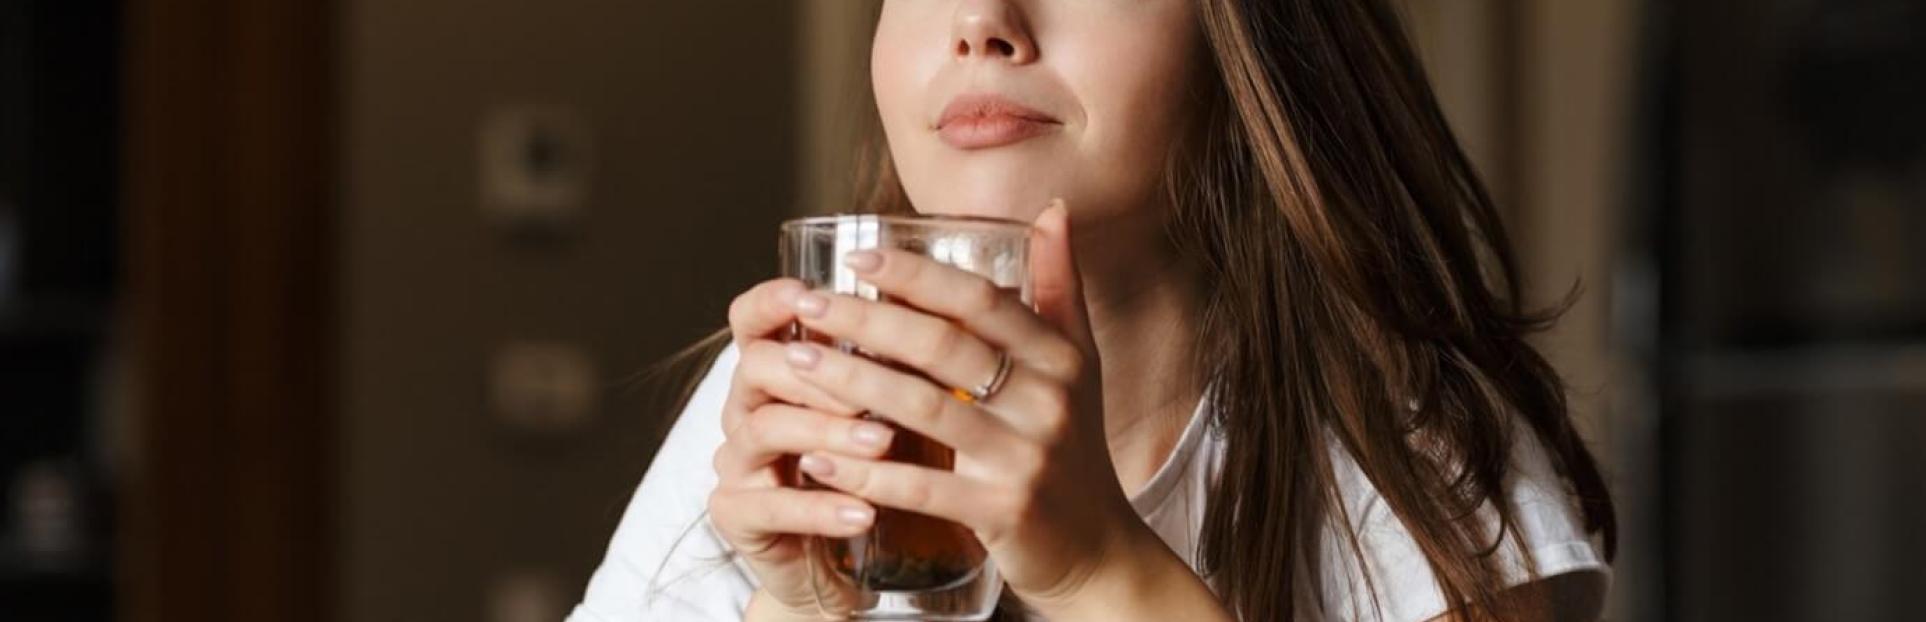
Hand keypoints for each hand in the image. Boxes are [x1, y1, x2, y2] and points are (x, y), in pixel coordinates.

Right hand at [704, 277, 891, 617]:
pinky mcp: (736, 516)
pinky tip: (866, 512)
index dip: (772, 302)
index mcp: (774, 371)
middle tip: (883, 380)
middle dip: (823, 370)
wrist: (846, 561)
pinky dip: (821, 508)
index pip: (750, 320)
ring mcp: (736, 462)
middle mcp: (745, 408)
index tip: (811, 293)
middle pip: (758, 365)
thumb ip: (896, 363)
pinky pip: (771, 508)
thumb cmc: (873, 472)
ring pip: (766, 430)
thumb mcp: (887, 411)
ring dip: (829, 432)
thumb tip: (955, 308)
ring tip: (885, 443)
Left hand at [778, 202, 1151, 612]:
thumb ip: (1059, 286)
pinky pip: (920, 486)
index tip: (855, 258)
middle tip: (805, 304)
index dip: (916, 274)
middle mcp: (1048, 401)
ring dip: (850, 383)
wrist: (1097, 547)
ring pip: (923, 409)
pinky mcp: (1002, 512)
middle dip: (865, 320)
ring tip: (795, 363)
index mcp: (1059, 356)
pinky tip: (815, 457)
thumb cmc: (1074, 445)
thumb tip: (1052, 207)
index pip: (980, 299)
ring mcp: (1025, 459)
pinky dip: (863, 471)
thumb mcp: (1078, 363)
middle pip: (942, 346)